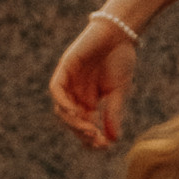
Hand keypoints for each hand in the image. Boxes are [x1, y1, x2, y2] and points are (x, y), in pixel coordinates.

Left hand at [49, 16, 136, 151]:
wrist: (121, 31)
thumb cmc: (121, 59)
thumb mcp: (119, 91)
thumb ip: (113, 114)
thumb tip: (113, 140)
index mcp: (89, 101)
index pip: (84, 126)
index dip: (91, 138)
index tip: (104, 146)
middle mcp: (76, 94)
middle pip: (71, 121)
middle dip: (83, 133)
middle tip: (96, 140)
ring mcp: (69, 81)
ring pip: (62, 109)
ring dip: (73, 122)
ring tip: (88, 129)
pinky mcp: (64, 68)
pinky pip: (56, 89)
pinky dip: (63, 102)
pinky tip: (75, 112)